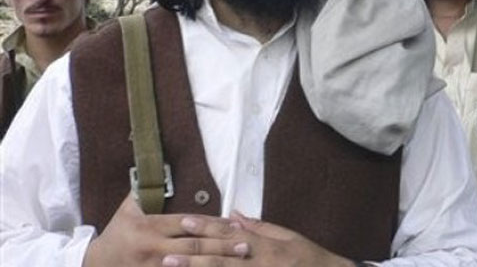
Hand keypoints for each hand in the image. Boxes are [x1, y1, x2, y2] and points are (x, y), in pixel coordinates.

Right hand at [82, 193, 247, 266]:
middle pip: (194, 247)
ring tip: (239, 260)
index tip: (233, 224)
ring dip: (216, 263)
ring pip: (190, 266)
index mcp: (149, 227)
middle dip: (222, 246)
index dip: (211, 224)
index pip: (187, 224)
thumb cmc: (117, 231)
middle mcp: (153, 248)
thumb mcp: (128, 208)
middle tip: (246, 245)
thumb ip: (146, 191)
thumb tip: (160, 165)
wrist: (95, 263)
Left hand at [160, 211, 355, 266]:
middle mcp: (258, 263)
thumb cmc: (309, 258)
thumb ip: (260, 227)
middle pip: (220, 258)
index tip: (184, 221)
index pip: (230, 234)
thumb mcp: (288, 237)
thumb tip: (235, 214)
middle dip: (192, 254)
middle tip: (166, 253)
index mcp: (265, 246)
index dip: (206, 227)